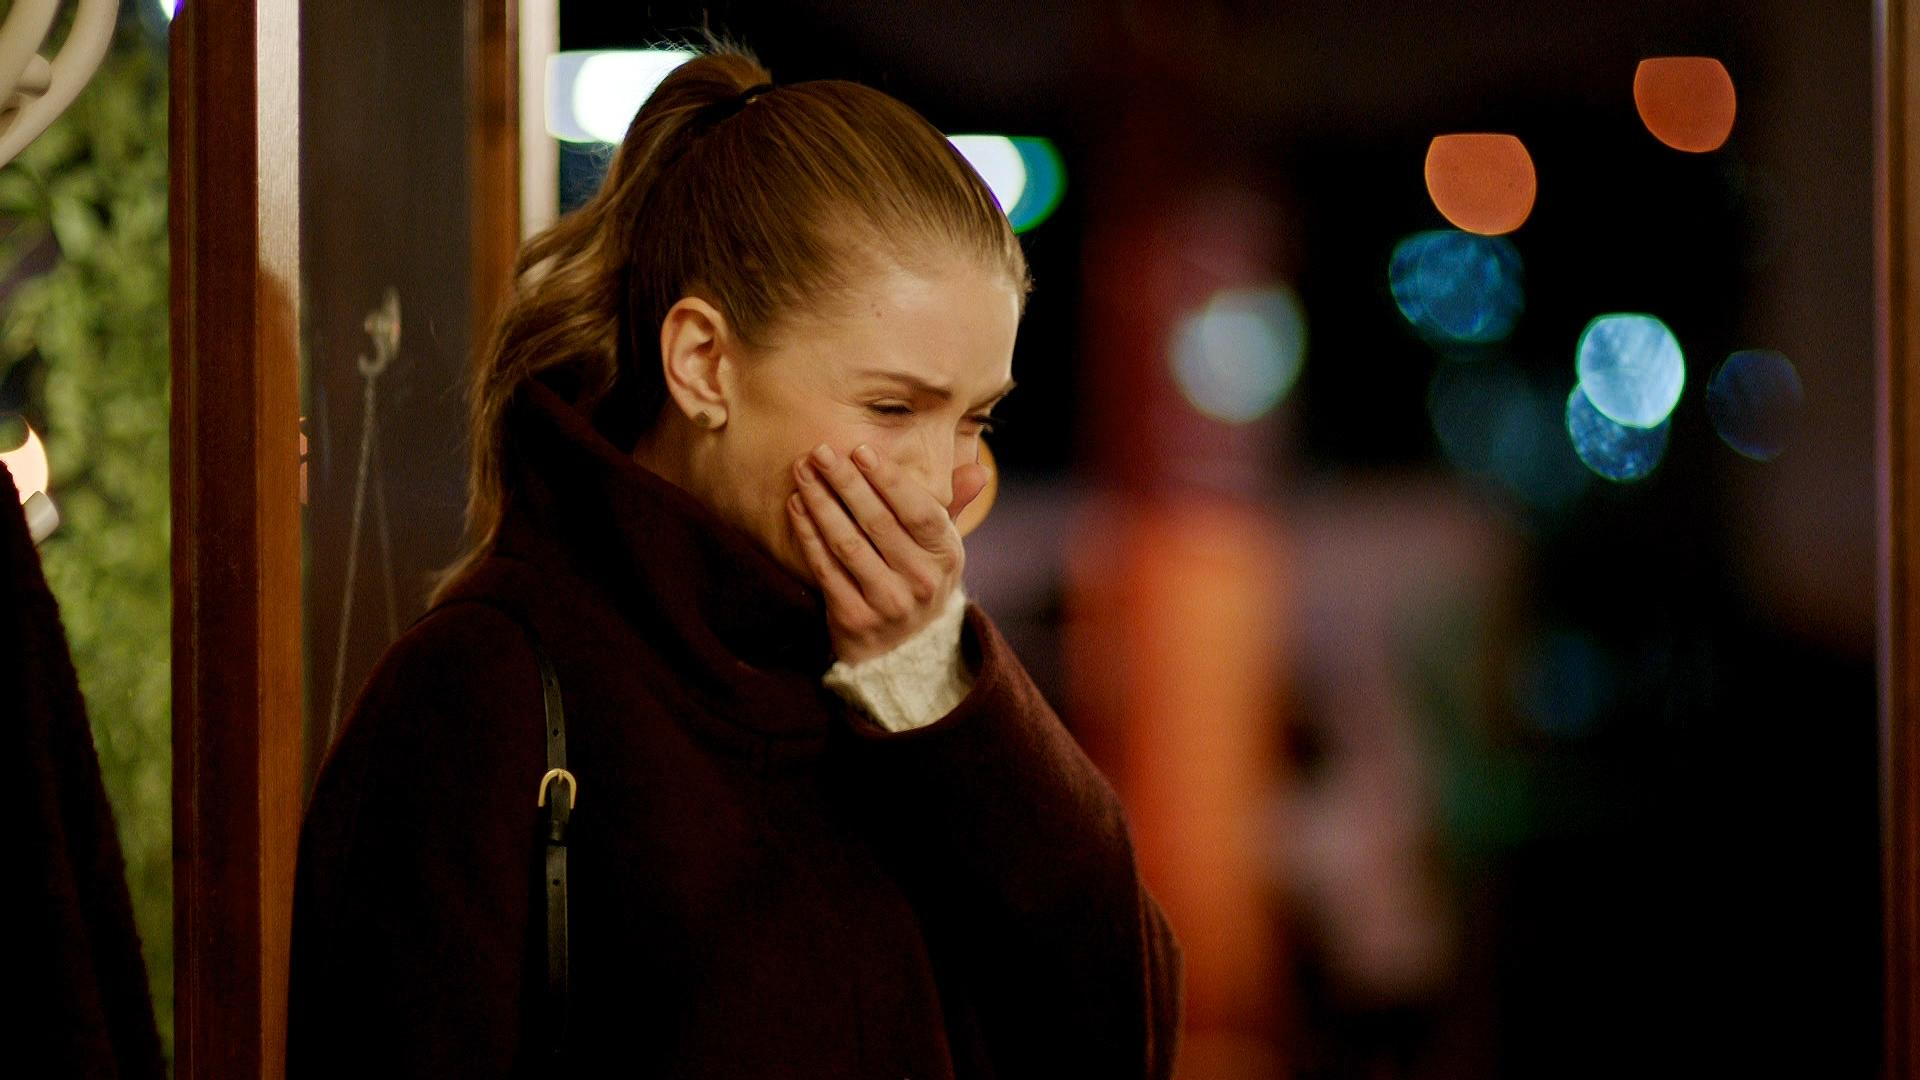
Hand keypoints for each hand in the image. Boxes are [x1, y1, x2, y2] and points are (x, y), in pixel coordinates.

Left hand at [787, 442, 988, 663]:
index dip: (889, 480)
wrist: (904, 649)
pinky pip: (826, 569)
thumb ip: (954, 505)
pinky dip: (808, 535)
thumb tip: (979, 470)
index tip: (861, 450)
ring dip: (821, 504)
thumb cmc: (919, 577)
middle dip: (846, 482)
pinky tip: (796, 506)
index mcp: (946, 554)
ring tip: (802, 472)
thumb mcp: (942, 547)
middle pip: (878, 523)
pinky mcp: (855, 619)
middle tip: (820, 451)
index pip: (918, 510)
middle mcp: (921, 580)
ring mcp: (888, 603)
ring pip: (848, 544)